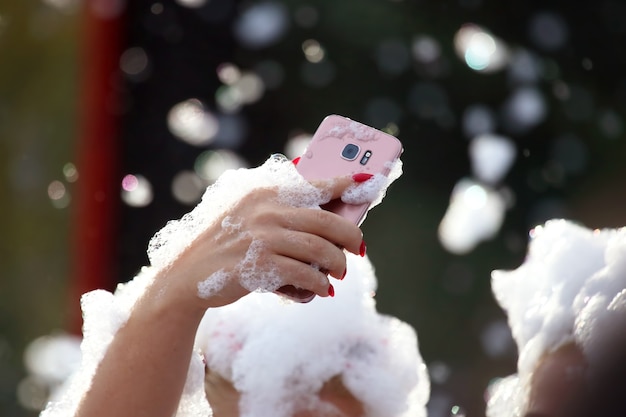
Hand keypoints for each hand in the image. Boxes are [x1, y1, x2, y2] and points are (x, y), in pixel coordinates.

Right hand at [158, 175, 364, 310]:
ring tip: (339, 273)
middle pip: (326, 221)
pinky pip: (305, 275)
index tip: (369, 181)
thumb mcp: (246, 215)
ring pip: (320, 249)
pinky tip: (321, 290)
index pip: (314, 184)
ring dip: (337, 264)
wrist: (186, 275)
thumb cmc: (224, 244)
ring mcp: (262, 237)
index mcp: (264, 192)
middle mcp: (265, 210)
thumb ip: (279, 211)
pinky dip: (319, 284)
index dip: (345, 182)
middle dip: (351, 236)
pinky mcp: (259, 265)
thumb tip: (327, 220)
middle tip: (360, 248)